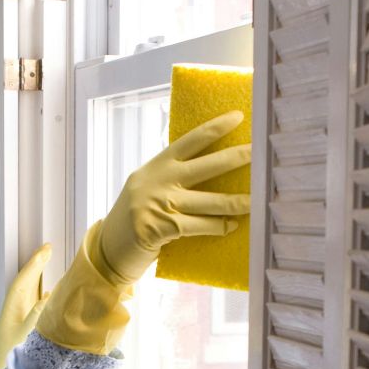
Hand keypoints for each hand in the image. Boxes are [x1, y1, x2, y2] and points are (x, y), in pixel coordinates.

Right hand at [96, 110, 252, 285]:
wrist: (108, 251)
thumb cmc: (135, 220)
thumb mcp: (147, 189)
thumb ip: (171, 178)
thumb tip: (212, 171)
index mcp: (156, 166)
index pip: (190, 141)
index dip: (215, 128)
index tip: (238, 117)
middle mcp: (157, 180)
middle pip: (207, 165)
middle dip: (237, 157)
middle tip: (260, 152)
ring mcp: (159, 203)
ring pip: (210, 201)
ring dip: (238, 202)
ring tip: (257, 200)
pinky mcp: (162, 227)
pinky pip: (201, 225)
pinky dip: (219, 226)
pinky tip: (231, 226)